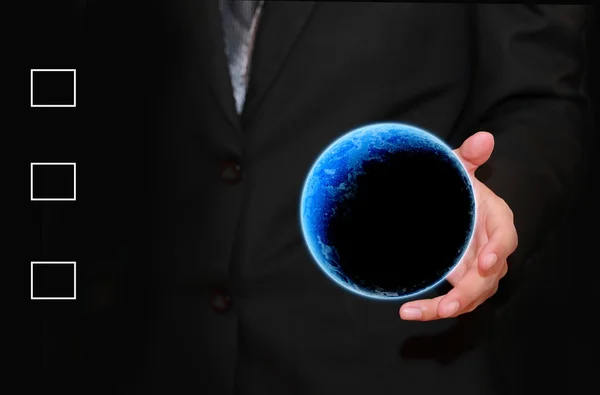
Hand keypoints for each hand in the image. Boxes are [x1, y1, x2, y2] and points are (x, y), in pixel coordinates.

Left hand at [399, 131, 517, 320]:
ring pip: (471, 295)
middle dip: (470, 291)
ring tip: (420, 312)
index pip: (505, 237)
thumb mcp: (459, 169)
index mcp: (495, 220)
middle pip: (489, 276)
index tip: (486, 262)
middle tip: (451, 304)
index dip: (498, 250)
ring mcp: (477, 268)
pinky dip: (433, 308)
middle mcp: (490, 249)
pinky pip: (453, 299)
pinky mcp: (461, 281)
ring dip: (450, 306)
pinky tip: (410, 311)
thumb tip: (483, 139)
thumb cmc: (457, 189)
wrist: (448, 208)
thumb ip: (469, 156)